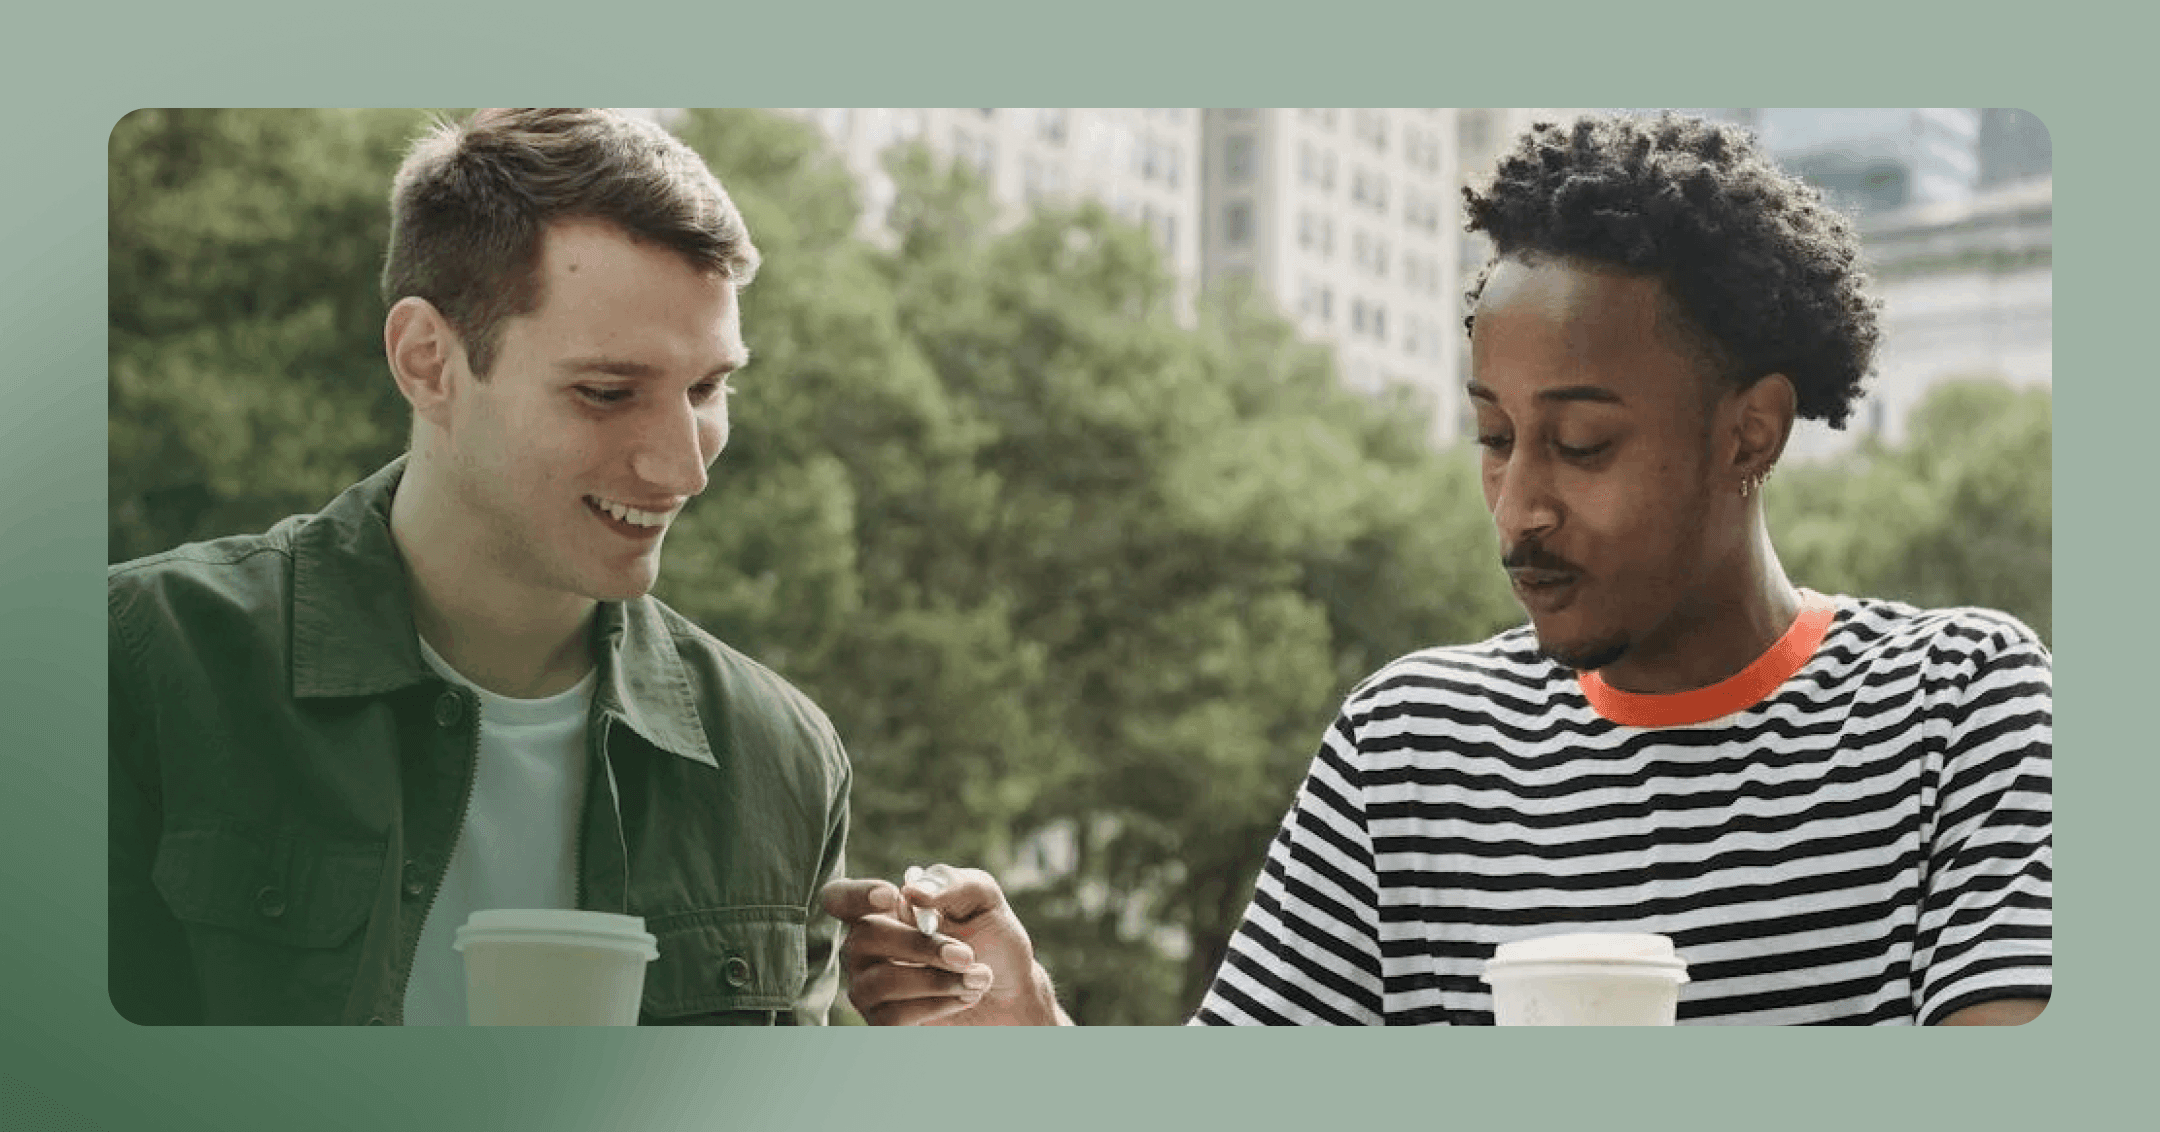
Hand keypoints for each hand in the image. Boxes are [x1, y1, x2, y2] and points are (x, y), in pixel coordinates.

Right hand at [819, 865, 1068, 1025]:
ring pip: (881, 981)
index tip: (890, 896)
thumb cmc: (992, 938)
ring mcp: (870, 987)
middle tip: (966, 954)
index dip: (854, 895)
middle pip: (863, 937)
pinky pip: (891, 1017)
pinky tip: (965, 997)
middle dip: (920, 946)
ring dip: (936, 979)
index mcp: (884, 910)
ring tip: (977, 977)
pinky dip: (935, 1005)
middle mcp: (867, 948)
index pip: (838, 897)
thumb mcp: (983, 898)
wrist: (1013, 992)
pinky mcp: (884, 1022)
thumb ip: (949, 883)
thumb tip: (910, 892)